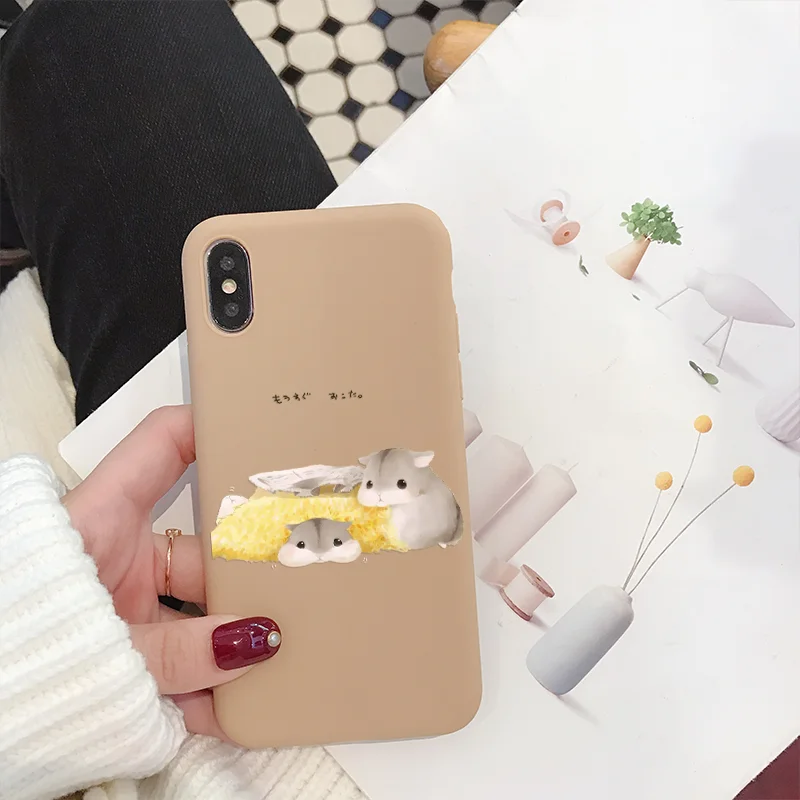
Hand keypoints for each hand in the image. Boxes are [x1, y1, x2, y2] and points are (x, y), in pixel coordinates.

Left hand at [63, 405, 279, 738]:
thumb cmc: (18, 647)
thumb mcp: (102, 646)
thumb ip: (180, 651)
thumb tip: (260, 639)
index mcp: (102, 519)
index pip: (162, 445)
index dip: (211, 423)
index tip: (265, 426)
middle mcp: (121, 553)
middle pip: (206, 543)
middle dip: (251, 567)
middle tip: (301, 574)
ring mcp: (129, 601)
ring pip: (201, 608)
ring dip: (233, 640)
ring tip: (278, 655)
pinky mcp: (131, 646)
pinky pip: (183, 657)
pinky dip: (205, 684)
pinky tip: (227, 709)